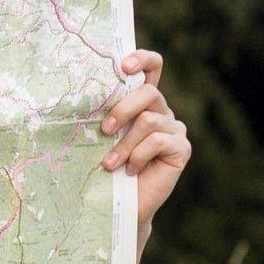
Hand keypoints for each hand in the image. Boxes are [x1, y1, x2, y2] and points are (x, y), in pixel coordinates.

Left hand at [100, 48, 191, 237]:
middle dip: (122, 109)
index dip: (142, 59)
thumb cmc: (107, 167)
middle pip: (149, 92)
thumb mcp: (103, 137)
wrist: (122, 204)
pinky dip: (138, 155)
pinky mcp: (182, 148)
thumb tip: (82, 97)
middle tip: (104, 130)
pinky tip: (130, 171)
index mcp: (143, 102)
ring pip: (149, 120)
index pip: (152, 68)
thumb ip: (105, 115)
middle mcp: (162, 111)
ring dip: (125, 143)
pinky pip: (159, 141)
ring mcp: (175, 129)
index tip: (123, 65)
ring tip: (110, 163)